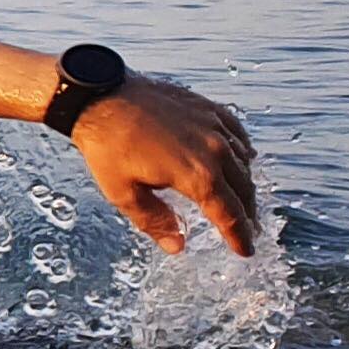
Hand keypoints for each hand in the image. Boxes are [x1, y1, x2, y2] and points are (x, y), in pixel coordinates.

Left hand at [70, 76, 257, 256]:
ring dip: (245, 186)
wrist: (100, 97)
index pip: (229, 214)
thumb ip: (154, 221)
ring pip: (244, 162)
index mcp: (197, 175)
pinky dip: (243, 152)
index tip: (245, 251)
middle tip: (248, 230)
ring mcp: (214, 125)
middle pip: (243, 190)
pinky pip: (237, 135)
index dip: (239, 236)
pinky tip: (243, 160)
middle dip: (247, 215)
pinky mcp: (208, 109)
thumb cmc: (108, 146)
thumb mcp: (123, 193)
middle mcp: (215, 149)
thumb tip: (176, 246)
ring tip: (243, 202)